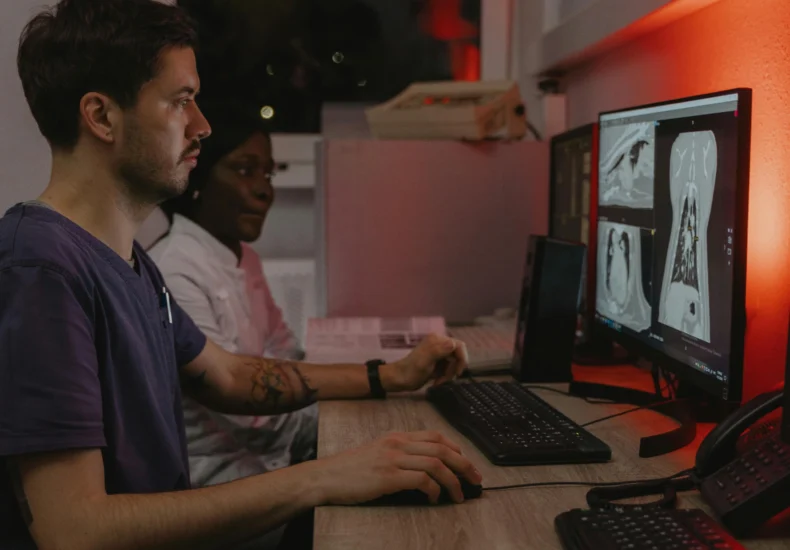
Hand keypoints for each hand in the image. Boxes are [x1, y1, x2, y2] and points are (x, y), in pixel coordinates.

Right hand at [315, 431, 481, 504]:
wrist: (326, 477)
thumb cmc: (351, 469)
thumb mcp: (378, 452)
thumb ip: (400, 454)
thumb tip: (426, 468)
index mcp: (396, 437)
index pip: (436, 436)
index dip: (457, 449)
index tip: (466, 463)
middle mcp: (397, 444)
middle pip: (442, 448)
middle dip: (464, 464)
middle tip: (475, 479)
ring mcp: (393, 459)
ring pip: (436, 463)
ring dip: (453, 481)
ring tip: (459, 495)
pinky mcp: (388, 476)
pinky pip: (422, 480)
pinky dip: (434, 490)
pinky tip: (435, 499)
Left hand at [382, 334, 467, 391]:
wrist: (399, 380)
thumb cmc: (411, 372)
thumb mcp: (425, 362)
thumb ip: (439, 351)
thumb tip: (453, 343)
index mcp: (437, 340)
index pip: (459, 346)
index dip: (462, 359)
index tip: (458, 373)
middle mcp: (439, 344)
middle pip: (457, 356)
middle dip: (453, 369)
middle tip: (445, 379)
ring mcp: (438, 353)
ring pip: (454, 364)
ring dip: (448, 375)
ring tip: (438, 382)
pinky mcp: (437, 362)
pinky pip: (448, 368)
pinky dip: (445, 376)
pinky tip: (436, 381)